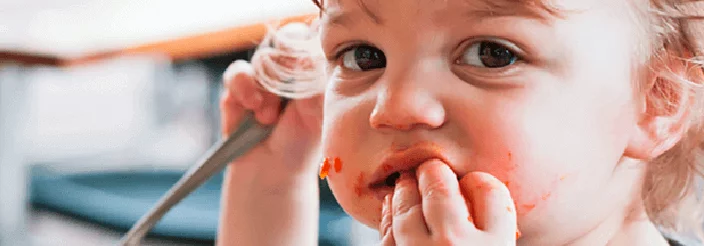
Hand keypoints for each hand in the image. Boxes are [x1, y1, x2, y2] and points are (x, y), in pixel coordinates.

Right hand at [220, 30, 323, 184]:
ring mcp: (263, 76)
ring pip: (264, 58)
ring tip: (270, 117)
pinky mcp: (238, 86)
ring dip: (267, 89)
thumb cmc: (301, 143)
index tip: (309, 63)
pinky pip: (238, 72)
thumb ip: (311, 83)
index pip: (314, 40)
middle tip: (291, 90)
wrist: (272, 171)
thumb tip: (304, 54)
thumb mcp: (315, 114)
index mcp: (313, 70)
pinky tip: (253, 107)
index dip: (311, 44)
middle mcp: (289, 67)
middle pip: (288, 38)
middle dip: (288, 64)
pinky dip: (244, 87)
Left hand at [379, 160, 517, 245]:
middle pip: (441, 189)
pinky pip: (388, 233)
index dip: (481, 182)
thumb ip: (497, 230)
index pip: (490, 191)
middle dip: (434, 172)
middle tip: (431, 166)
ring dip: (406, 189)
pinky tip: (393, 206)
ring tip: (408, 180)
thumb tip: (478, 196)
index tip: (473, 181)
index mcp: (495, 245)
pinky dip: (389, 215)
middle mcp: (457, 245)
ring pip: (408, 207)